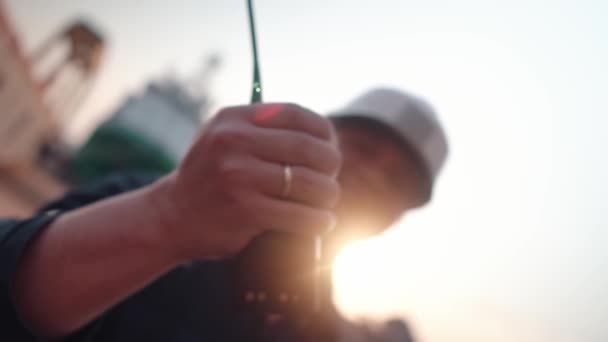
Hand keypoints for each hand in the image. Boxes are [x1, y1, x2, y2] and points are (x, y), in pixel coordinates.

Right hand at [150, 103, 340, 260]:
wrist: (169, 217)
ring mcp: (238, 175)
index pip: (296, 114)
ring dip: (329, 195)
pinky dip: (319, 221)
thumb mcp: (224, 139)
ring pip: (311, 183)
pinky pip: (300, 215)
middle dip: (331, 166)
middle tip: (330, 179)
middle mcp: (234, 141)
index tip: (330, 146)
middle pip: (310, 149)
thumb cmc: (209, 178)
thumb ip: (263, 130)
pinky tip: (321, 222)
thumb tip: (325, 135)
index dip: (323, 131)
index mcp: (233, 118)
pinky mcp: (245, 210)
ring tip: (327, 201)